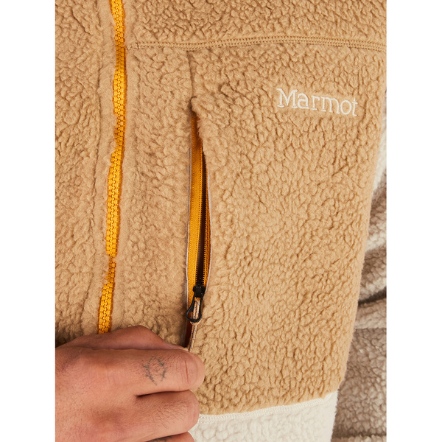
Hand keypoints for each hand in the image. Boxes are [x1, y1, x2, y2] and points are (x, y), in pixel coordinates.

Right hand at [56, 326, 204, 440]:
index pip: (183, 370)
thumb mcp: (86, 347)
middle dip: (180, 397)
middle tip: (162, 394)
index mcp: (106, 376)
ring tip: (148, 419)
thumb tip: (179, 352)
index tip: (183, 370)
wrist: (22, 422)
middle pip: (187, 408)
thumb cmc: (51, 383)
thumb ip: (137, 341)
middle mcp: (113, 419)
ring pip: (182, 440)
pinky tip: (144, 436)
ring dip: (171, 427)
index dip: (189, 368)